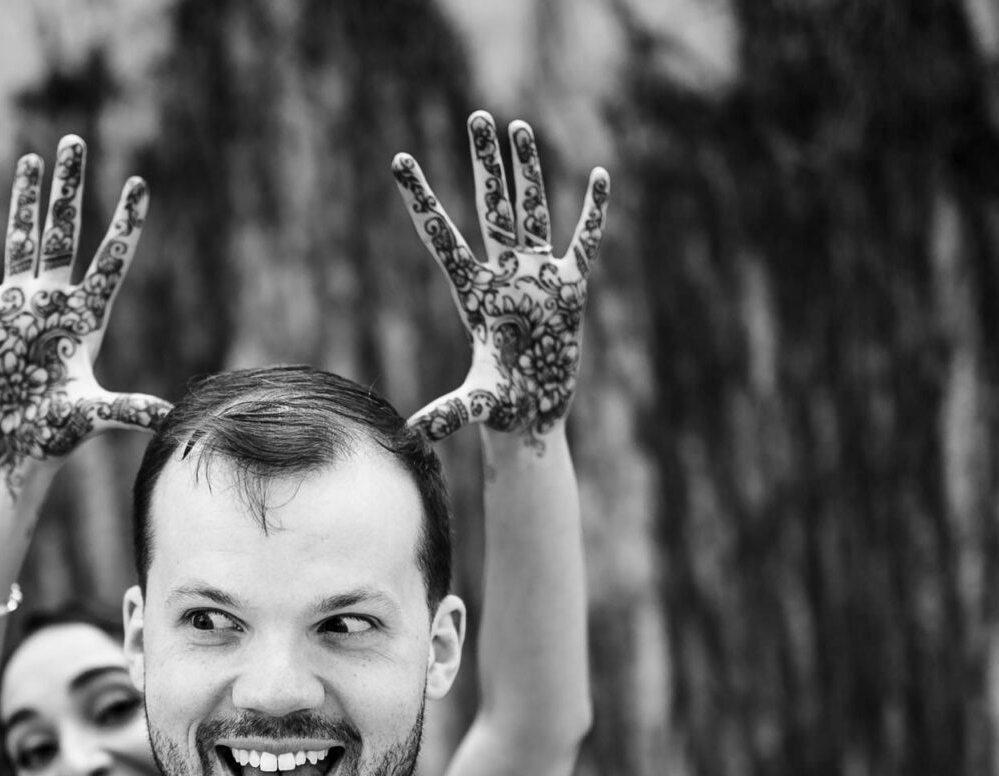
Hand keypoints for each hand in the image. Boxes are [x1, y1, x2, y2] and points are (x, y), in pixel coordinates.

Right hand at [0, 135, 169, 480]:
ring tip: (33, 158)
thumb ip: (131, 410)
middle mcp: (52, 302)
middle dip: (69, 188)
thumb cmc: (56, 438)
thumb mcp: (94, 417)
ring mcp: (16, 305)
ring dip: (24, 199)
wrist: (13, 451)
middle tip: (75, 141)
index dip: (125, 222)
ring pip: (20, 239)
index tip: (139, 183)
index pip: (110, 259)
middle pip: (64, 232)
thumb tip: (174, 418)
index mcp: (85, 319)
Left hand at [392, 113, 609, 444]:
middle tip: (476, 116)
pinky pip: (585, 241)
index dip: (421, 198)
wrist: (532, 416)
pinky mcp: (570, 288)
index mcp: (475, 293)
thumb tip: (411, 435)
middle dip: (484, 163)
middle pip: (491, 208)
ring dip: (527, 171)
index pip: (441, 236)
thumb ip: (449, 414)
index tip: (399, 160)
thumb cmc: (501, 409)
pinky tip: (599, 175)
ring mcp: (537, 277)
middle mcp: (503, 276)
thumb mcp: (477, 406)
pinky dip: (593, 211)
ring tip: (518, 127)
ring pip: (531, 211)